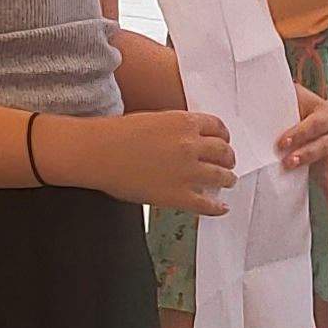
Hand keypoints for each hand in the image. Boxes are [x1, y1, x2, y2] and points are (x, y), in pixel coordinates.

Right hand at [74, 109, 235, 214]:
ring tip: (228, 182)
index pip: (218, 128)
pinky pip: (206, 204)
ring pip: (221, 176)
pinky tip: (221, 208)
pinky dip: (217, 207)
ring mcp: (187, 171)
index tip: (224, 141)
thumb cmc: (117, 134)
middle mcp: (191, 145)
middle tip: (228, 162)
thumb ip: (176, 128)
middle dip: (228, 158)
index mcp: (184, 123)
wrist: (98, 152)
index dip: (224, 136)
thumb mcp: (154, 119)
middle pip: (224, 152)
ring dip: (228, 179)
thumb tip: (188, 140)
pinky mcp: (177, 195)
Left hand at [280, 84, 327, 179]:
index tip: (282, 143)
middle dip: (307, 154)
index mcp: (322, 112)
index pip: (314, 124)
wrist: (292, 109)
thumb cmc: (288, 105)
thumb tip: (251, 102)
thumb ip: (274, 102)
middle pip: (323, 144)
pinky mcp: (327, 164)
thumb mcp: (285, 99)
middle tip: (289, 162)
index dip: (300, 133)